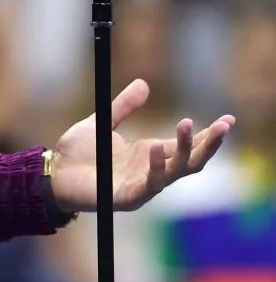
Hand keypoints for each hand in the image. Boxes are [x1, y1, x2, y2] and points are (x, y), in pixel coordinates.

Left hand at [50, 78, 234, 212]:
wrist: (53, 174)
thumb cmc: (77, 154)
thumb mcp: (102, 122)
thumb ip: (123, 107)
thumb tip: (144, 84)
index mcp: (149, 154)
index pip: (187, 145)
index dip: (207, 134)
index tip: (228, 119)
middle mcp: (151, 170)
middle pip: (190, 160)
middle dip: (209, 144)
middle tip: (224, 125)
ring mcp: (141, 185)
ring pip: (175, 172)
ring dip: (185, 150)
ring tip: (186, 124)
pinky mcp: (127, 197)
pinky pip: (148, 184)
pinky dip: (156, 166)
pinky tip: (157, 147)